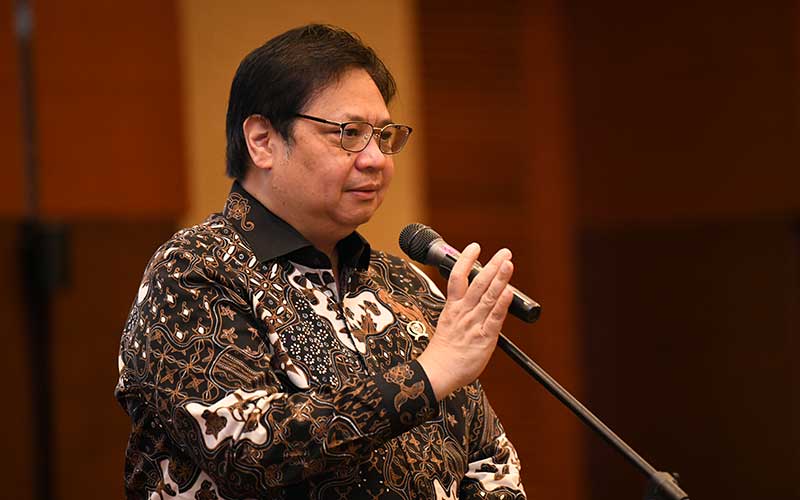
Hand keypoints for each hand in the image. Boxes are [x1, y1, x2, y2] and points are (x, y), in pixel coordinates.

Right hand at [417, 243, 513, 400]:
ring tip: (508, 264)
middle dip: (492, 265)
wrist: (438, 372)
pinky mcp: (484, 338)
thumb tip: (475, 301)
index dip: (466, 260)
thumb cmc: (444, 352)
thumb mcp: (448, 323)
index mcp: (453, 308)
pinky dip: (502, 304)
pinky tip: (508, 292)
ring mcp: (474, 324)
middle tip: (504, 252)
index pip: (458, 277)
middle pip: (478, 283)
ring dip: (500, 278)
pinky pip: (495, 318)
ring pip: (488, 296)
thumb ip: (462, 310)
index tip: (475, 247)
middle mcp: (464, 312)